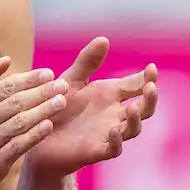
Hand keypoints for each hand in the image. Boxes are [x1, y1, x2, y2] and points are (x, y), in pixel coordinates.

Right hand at [0, 58, 67, 189]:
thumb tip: (6, 59)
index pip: (6, 86)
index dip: (29, 79)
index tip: (49, 73)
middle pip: (16, 102)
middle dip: (42, 92)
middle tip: (63, 85)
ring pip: (19, 122)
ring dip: (43, 111)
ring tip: (62, 102)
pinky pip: (17, 145)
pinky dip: (34, 135)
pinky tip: (49, 126)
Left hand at [27, 37, 158, 178]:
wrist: (37, 134)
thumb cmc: (57, 106)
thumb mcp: (71, 80)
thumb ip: (87, 63)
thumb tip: (104, 39)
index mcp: (110, 95)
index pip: (137, 84)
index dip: (148, 77)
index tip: (152, 68)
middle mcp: (114, 114)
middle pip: (144, 108)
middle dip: (150, 98)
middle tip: (151, 86)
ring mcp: (107, 133)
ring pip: (133, 129)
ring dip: (136, 119)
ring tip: (134, 107)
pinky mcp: (95, 150)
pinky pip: (113, 148)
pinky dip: (117, 141)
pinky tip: (114, 130)